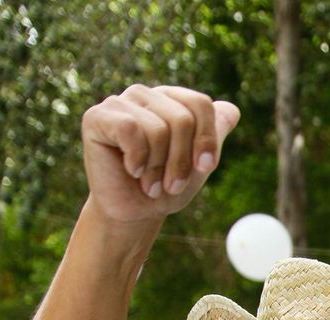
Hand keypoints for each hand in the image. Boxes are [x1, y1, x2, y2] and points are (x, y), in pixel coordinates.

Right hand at [81, 85, 239, 224]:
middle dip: (181, 161)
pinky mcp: (97, 117)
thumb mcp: (199, 164)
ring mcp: (120, 102)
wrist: (135, 214)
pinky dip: (137, 159)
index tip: (204, 168)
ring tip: (150, 182)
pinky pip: (130, 130)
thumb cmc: (166, 187)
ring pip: (158, 129)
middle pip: (182, 119)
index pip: (201, 104)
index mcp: (171, 100)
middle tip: (170, 184)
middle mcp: (146, 95)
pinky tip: (130, 170)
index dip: (207, 141)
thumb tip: (233, 110)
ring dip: (158, 167)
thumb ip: (214, 136)